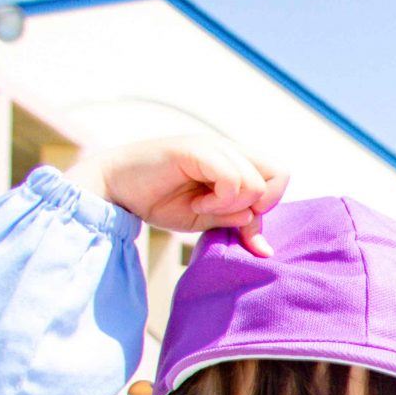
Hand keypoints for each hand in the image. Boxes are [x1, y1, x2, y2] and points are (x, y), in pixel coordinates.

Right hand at [72, 136, 287, 255]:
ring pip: (256, 183)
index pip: (279, 177)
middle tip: (224, 212)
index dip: (268, 206)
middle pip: (279, 175)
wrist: (115, 189)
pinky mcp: (195, 149)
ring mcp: (213, 146)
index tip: (240, 223)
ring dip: (231, 205)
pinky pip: (232, 179)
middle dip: (259, 206)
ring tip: (201, 205)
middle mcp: (228, 148)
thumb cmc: (159, 200)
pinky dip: (219, 200)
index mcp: (234, 160)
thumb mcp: (207, 218)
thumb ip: (237, 223)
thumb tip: (266, 248)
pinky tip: (196, 202)